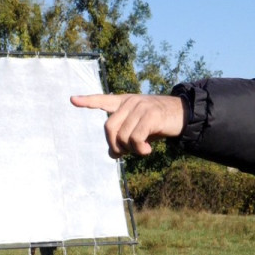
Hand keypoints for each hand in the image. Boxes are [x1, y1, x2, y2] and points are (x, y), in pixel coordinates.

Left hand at [70, 93, 184, 157]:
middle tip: (126, 153)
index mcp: (124, 102)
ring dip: (131, 149)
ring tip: (142, 149)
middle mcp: (130, 102)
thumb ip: (123, 139)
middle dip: (114, 145)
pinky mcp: (151, 115)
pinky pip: (136, 138)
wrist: (182, 116)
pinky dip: (140, 149)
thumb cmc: (157, 124)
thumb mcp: (138, 130)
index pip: (102, 100)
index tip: (72, 100)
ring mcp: (140, 107)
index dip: (87, 101)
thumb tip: (111, 154)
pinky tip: (148, 150)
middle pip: (109, 128)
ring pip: (123, 136)